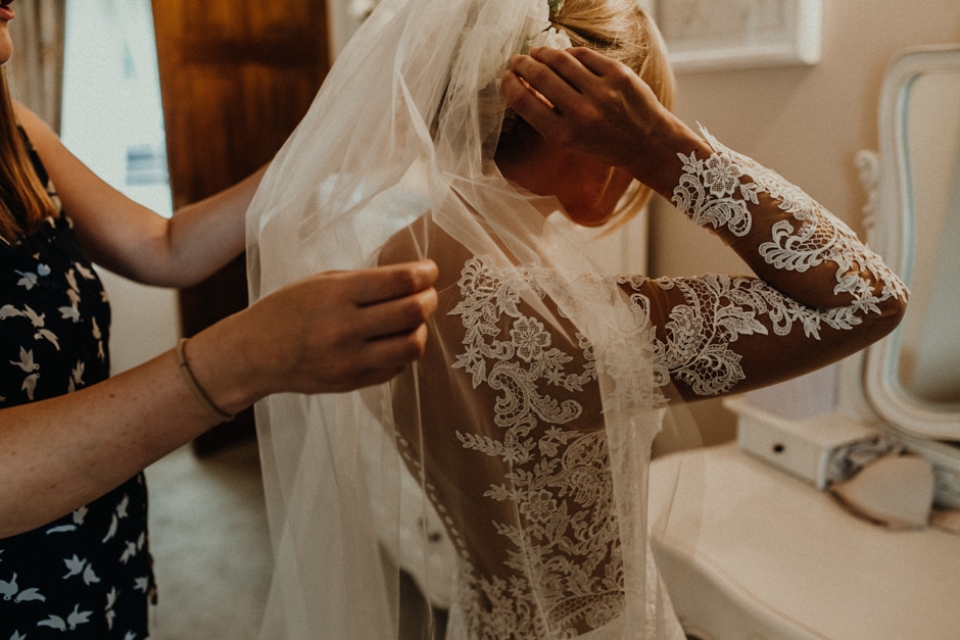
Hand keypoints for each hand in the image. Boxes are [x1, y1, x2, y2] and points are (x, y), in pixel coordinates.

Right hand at [197, 260, 439, 405]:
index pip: (400, 281)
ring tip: (413, 320)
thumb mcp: (321, 283)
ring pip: (412, 345)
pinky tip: (393, 340)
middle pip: (413, 312)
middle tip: (428, 294)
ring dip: (420, 329)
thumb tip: (413, 278)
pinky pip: (397, 367)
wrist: (254, 354)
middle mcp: (346, 328)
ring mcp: (350, 360)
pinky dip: (403, 352)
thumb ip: (365, 282)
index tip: (430, 269)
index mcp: (337, 295)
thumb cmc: (288, 310)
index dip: (425, 273)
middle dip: (429, 299)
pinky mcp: (353, 383)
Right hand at [501, 47, 702, 192]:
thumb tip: (523, 86)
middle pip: (539, 76)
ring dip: (542, 53)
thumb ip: (548, 117)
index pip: (524, 102)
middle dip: (522, 64)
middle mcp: (581, 113)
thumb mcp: (570, 141)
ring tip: (536, 53)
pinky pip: (584, 55)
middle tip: (517, 60)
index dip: (509, 84)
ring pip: (560, 60)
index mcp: (564, 135)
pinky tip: (563, 56)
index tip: (505, 77)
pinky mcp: (618, 74)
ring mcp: (601, 91)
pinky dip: (569, 53)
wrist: (647, 142)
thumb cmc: (604, 144)